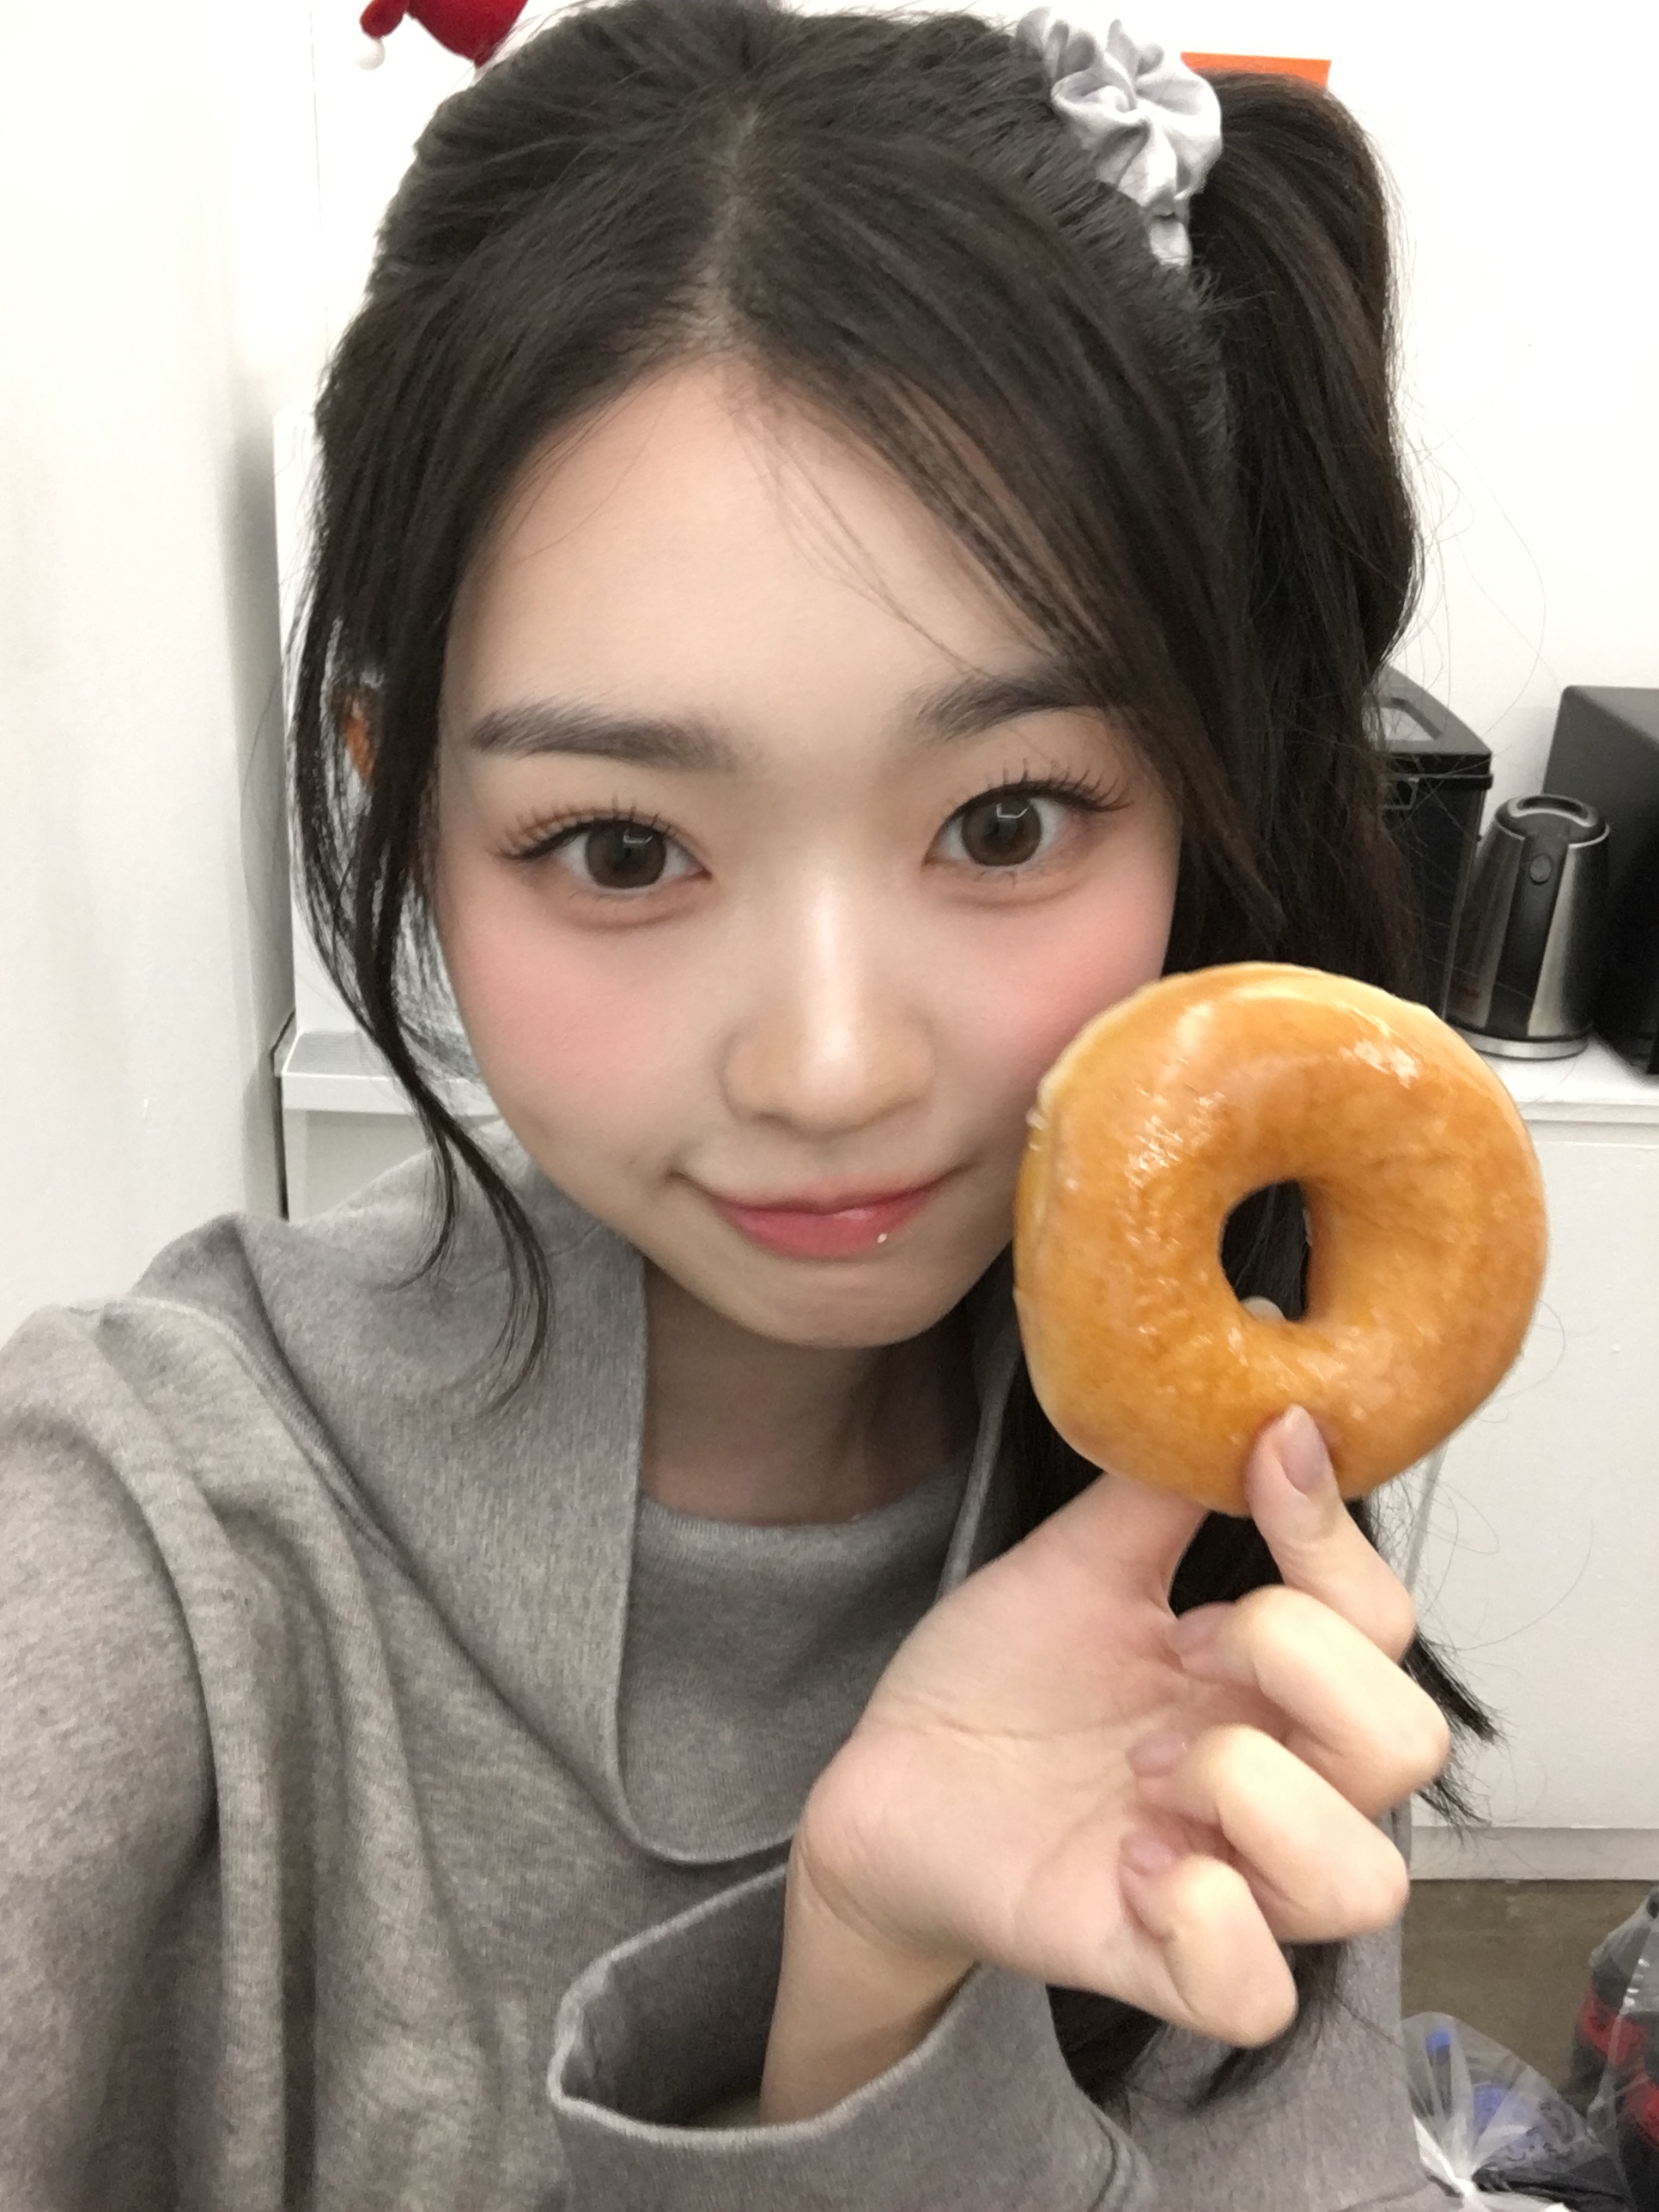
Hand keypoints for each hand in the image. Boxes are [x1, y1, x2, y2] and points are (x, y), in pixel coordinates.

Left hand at [776, 1404, 1446, 2097]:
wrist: (887, 1778)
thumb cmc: (998, 1677)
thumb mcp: (1080, 1561)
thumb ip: (1168, 1486)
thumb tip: (1252, 1375)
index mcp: (1266, 1682)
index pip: (1382, 1621)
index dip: (1334, 1540)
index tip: (1265, 1459)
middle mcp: (1274, 1785)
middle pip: (1409, 1744)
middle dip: (1293, 1664)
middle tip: (1177, 1656)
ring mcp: (1226, 1883)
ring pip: (1364, 1878)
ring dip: (1251, 1790)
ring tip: (1142, 1768)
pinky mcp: (1157, 1964)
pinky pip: (1256, 1993)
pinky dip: (1206, 1917)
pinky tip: (1129, 1859)